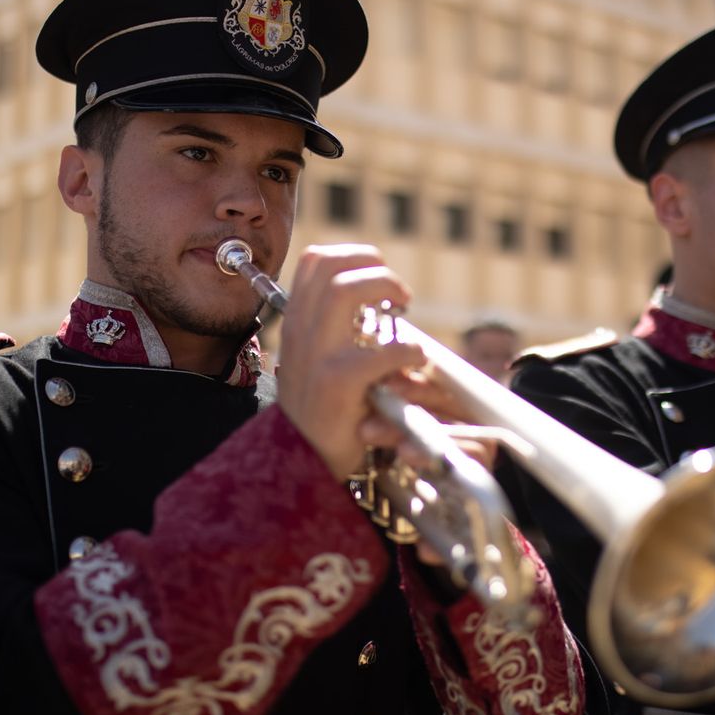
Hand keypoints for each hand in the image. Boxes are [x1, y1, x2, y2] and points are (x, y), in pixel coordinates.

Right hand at [276, 245, 427, 478]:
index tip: (378, 275)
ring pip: (344, 290)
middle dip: (376, 268)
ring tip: (404, 311)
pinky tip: (415, 359)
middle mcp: (302, 332)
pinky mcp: (337, 385)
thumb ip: (334, 327)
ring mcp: (317, 356)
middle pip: (333, 268)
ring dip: (385, 290)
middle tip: (399, 295)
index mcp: (298, 322)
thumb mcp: (315, 358)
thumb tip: (377, 296)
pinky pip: (378, 351)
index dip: (354, 255)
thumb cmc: (322, 408)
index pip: (316, 260)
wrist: (303, 459)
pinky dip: (407, 349)